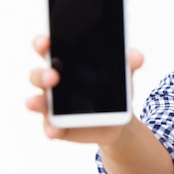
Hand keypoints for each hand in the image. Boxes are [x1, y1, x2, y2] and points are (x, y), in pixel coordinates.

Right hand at [26, 35, 143, 144]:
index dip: (42, 44)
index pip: (47, 48)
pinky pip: (50, 127)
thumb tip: (137, 56)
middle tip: (53, 76)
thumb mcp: (123, 75)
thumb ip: (128, 64)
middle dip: (42, 74)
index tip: (45, 42)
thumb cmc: (114, 88)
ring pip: (38, 100)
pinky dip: (50, 128)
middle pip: (38, 75)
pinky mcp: (57, 125)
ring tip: (36, 103)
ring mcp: (52, 106)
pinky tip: (54, 130)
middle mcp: (53, 83)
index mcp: (65, 62)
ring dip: (36, 101)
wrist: (119, 119)